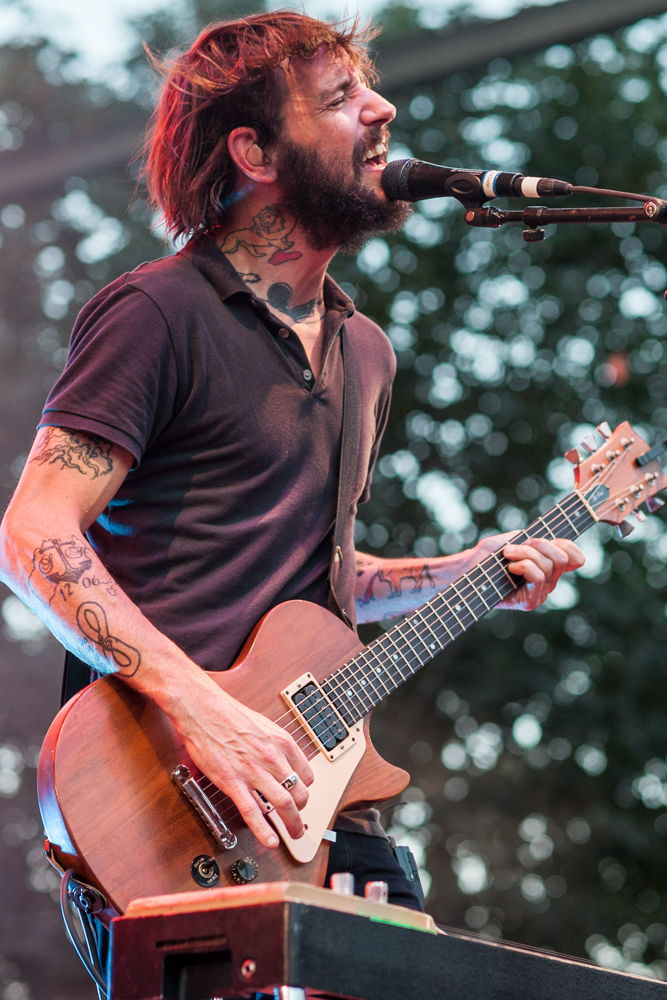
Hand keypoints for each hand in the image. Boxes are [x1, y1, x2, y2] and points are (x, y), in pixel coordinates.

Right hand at [169, 675, 313, 849]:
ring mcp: (253, 771)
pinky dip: (263, 830)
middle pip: (299, 793)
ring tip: (293, 834)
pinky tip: (270, 841)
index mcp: (282, 742)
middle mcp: (272, 757)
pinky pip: (252, 811)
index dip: (304, 790)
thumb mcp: (262, 725)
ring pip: (283, 804)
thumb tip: (279, 762)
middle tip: (299, 822)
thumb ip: (273, 746)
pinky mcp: (232, 782)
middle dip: (303, 813)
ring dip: (292, 824)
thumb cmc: (228, 714)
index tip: (300, 797)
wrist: (202, 708)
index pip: (306, 774)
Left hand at [474, 532, 584, 611]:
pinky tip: (510, 568)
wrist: (467, 569)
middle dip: (539, 545)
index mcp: (548, 566)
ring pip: (548, 567)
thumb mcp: (514, 539)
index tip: (550, 537)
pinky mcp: (530, 603)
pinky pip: (539, 577)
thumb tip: (557, 542)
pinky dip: (524, 566)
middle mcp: (548, 582)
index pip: (576, 558)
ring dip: (525, 554)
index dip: (568, 545)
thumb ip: (536, 539)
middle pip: (562, 559)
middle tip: (516, 546)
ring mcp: (540, 594)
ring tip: (507, 555)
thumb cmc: (487, 554)